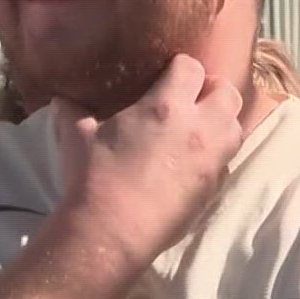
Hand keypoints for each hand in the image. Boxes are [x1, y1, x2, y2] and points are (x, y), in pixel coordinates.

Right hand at [55, 54, 242, 266]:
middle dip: (214, 89)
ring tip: (199, 126)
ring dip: (222, 120)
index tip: (169, 73)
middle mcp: (200, 127)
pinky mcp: (217, 185)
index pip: (191, 68)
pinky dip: (217, 153)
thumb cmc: (95, 177)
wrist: (114, 231)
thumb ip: (73, 112)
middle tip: (194, 97)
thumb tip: (62, 100)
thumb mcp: (77, 137)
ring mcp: (214, 158)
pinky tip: (195, 159)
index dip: (181, 67)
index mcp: (167, 106)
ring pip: (237, 125)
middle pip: (229, 92)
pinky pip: (228, 159)